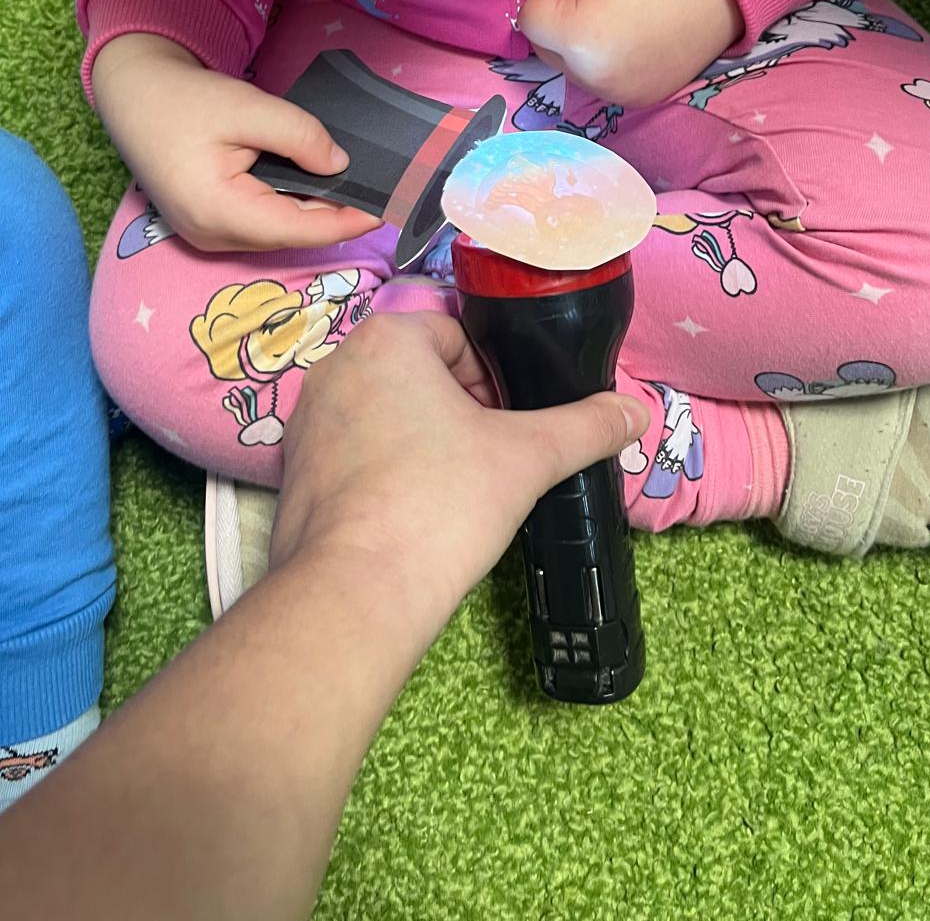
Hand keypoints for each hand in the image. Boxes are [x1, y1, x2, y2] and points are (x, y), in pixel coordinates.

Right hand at [93, 34, 382, 252]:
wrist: (134, 95)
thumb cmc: (186, 99)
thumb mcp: (249, 106)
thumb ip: (300, 135)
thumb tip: (340, 165)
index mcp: (219, 212)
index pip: (300, 229)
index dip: (348, 221)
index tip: (389, 206)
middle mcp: (213, 236)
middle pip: (291, 234)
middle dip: (337, 215)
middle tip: (381, 192)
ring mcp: (207, 235)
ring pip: (278, 231)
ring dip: (315, 212)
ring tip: (357, 188)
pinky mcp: (208, 225)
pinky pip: (261, 224)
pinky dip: (291, 207)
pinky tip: (316, 186)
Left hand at [268, 312, 649, 631]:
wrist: (356, 592)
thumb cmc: (441, 504)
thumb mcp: (528, 458)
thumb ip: (586, 426)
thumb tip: (636, 413)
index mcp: (386, 339)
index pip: (457, 336)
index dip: (496, 379)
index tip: (512, 425)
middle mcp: (336, 365)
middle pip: (421, 373)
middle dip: (461, 410)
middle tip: (492, 460)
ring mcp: (307, 419)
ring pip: (387, 413)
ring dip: (426, 440)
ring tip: (456, 491)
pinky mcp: (293, 470)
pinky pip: (354, 453)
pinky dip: (387, 472)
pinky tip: (415, 514)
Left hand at [501, 0, 741, 105]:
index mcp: (580, 40)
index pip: (529, 19)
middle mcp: (592, 80)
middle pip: (544, 48)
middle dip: (562, 21)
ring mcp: (615, 97)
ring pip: (568, 68)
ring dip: (580, 45)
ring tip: (622, 19)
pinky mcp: (633, 103)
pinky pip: (595, 82)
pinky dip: (603, 63)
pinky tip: (634, 42)